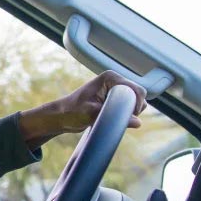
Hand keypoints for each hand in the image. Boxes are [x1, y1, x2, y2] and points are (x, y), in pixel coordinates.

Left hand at [18, 71, 146, 148]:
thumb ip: (113, 116)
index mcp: (110, 78)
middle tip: (118, 119)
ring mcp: (116, 90)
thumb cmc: (72, 112)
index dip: (136, 104)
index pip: (136, 89)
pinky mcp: (115, 99)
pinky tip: (114, 120)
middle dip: (133, 109)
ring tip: (112, 119)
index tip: (127, 116)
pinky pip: (129, 107)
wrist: (62, 116)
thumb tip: (137, 122)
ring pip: (136, 103)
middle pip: (139, 96)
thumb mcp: (91, 114)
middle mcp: (115, 81)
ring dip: (130, 113)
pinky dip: (126, 115)